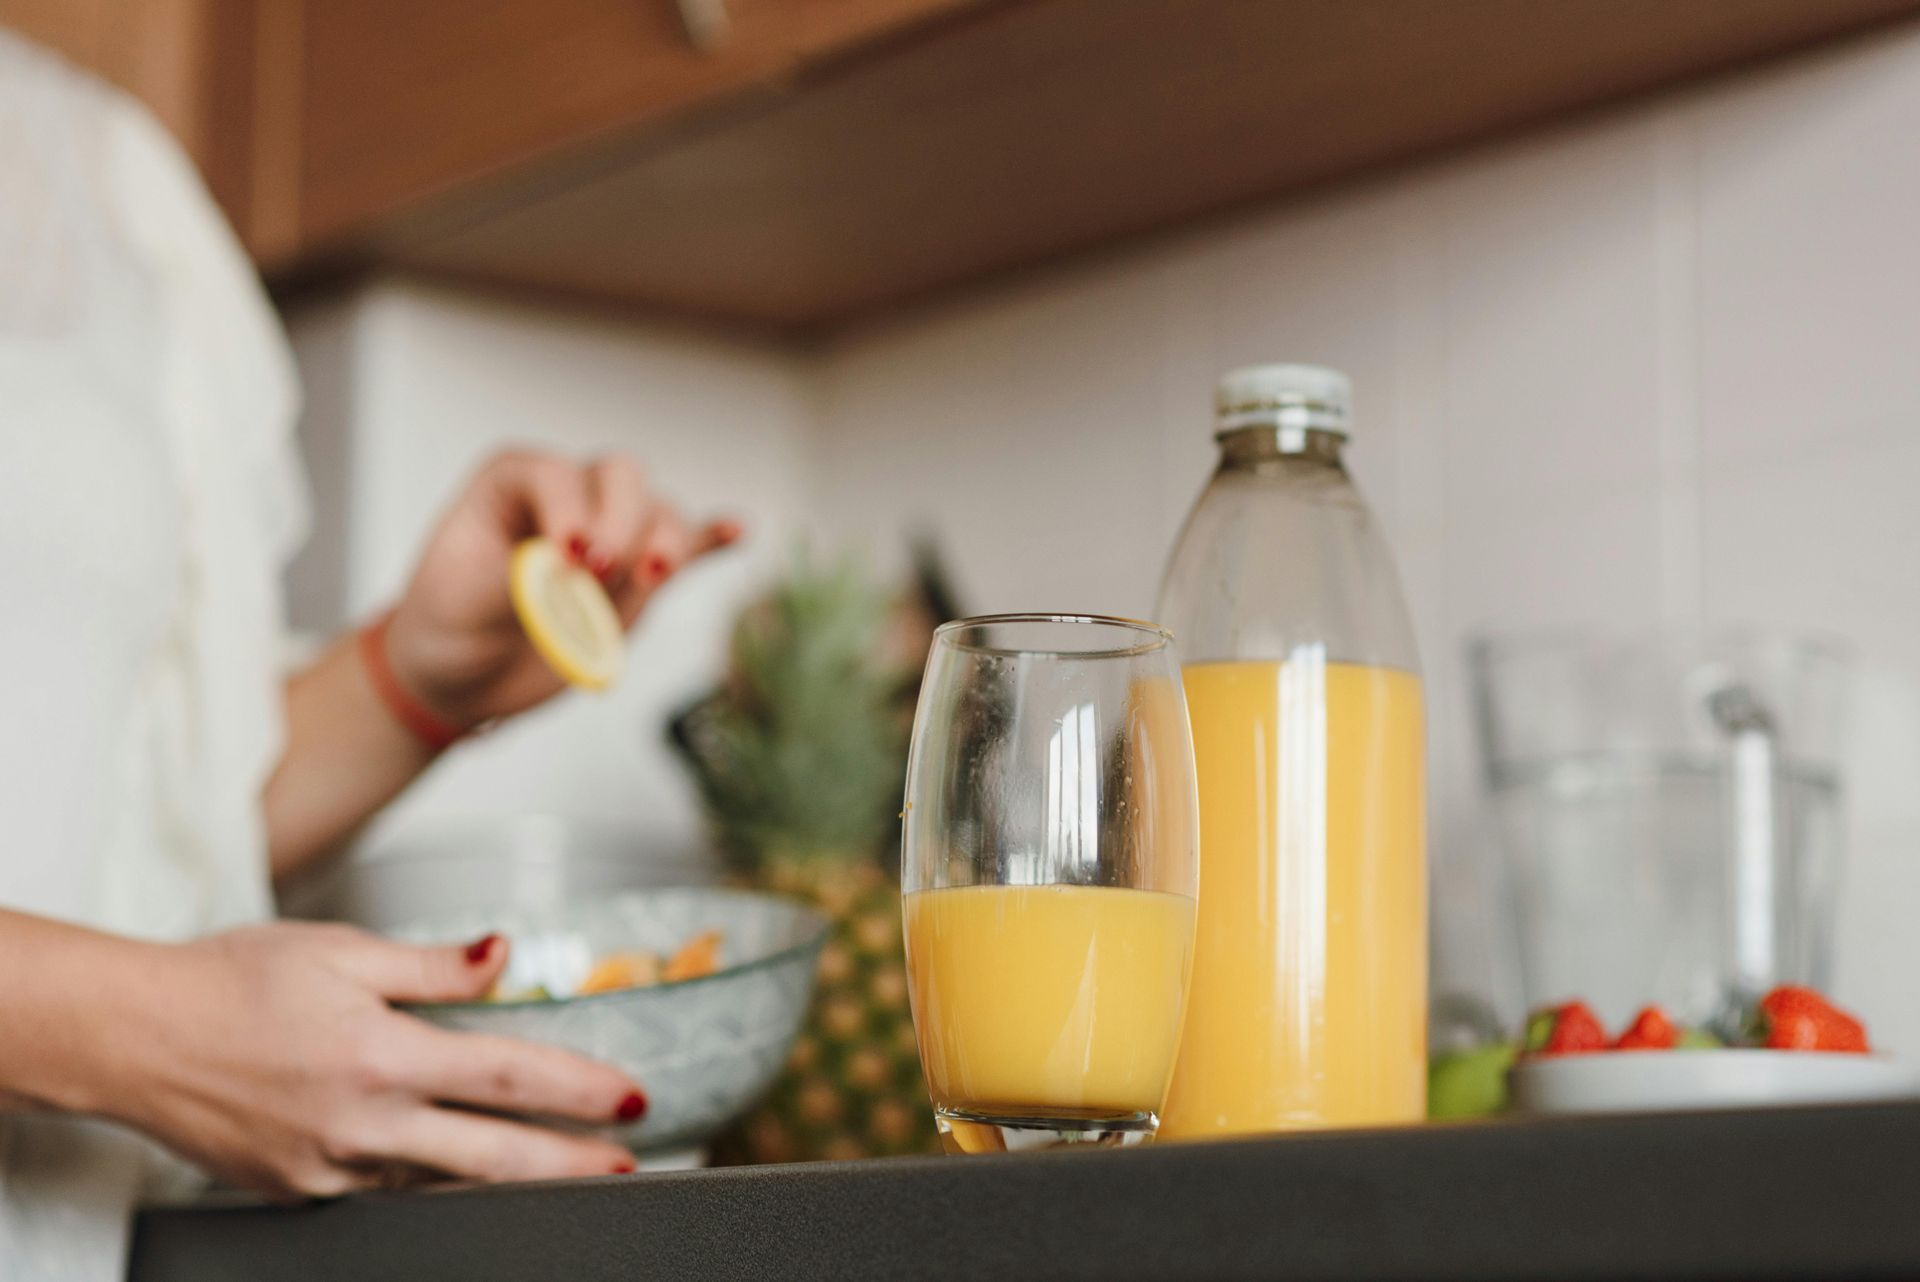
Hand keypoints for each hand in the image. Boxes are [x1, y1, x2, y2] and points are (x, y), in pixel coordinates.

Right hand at [115, 922, 646, 1198]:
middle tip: (626, 1161)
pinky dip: (434, 1176)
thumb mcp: (340, 949)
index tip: (629, 1098)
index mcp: (381, 1055)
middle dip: (572, 1161)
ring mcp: (331, 1166)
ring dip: (510, 1176)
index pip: (510, 1077)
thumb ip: (432, 965)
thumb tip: (502, 954)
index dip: (581, 1090)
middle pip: (495, 1153)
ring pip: (445, 1179)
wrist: (131, 1036)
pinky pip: (388, 1187)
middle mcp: (362, 1122)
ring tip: (562, 1168)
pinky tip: (461, 1162)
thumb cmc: (227, 981)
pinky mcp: (302, 1190)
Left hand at [384, 451, 740, 727]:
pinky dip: (713, 540)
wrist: (460, 676)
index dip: (569, 511)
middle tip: (596, 575)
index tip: (564, 561)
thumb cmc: (448, 623)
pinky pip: (687, 548)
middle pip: (621, 476)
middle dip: (621, 522)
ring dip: (664, 541)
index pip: (557, 474)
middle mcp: (569, 496)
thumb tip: (567, 570)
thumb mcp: (461, 598)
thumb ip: (517, 578)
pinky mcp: (637, 579)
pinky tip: (737, 532)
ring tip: (653, 576)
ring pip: (658, 513)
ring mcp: (611, 535)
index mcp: (513, 481)